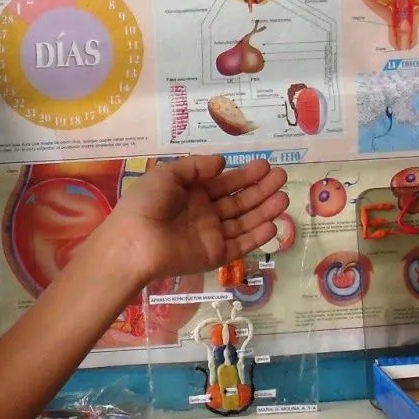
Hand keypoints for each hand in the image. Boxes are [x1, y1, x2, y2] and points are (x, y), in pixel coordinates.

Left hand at [98, 155, 288, 286]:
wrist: (134, 241)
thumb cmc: (146, 203)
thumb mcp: (168, 174)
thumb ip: (196, 167)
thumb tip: (222, 162)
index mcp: (192, 194)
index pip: (225, 183)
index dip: (246, 175)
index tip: (266, 166)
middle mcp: (205, 213)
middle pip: (239, 201)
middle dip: (261, 190)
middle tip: (281, 178)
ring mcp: (211, 235)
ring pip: (244, 221)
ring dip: (264, 210)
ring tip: (283, 198)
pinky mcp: (215, 255)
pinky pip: (240, 245)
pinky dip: (256, 236)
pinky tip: (273, 224)